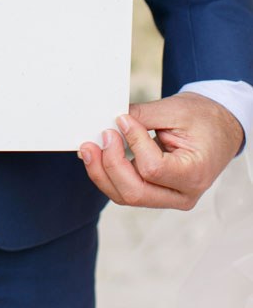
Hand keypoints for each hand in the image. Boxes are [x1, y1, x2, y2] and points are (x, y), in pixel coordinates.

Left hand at [79, 92, 243, 209]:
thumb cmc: (203, 119)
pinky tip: (98, 155)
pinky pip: (127, 189)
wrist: (218, 128)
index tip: (122, 119)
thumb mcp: (175, 110)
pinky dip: (109, 173)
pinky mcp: (156, 193)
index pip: (153, 169)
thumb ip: (142, 116)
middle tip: (99, 137)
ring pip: (126, 196)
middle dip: (110, 165)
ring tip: (89, 148)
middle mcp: (182, 195)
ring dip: (102, 172)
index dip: (132, 143)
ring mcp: (169, 198)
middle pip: (135, 192)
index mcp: (194, 174)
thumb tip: (110, 120)